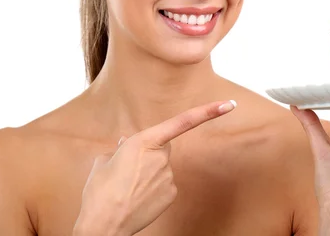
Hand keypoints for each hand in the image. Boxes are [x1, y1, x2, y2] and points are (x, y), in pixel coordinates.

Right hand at [74, 100, 236, 235]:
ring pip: (161, 168)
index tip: (229, 104)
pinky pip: (164, 184)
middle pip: (163, 147)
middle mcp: (162, 156)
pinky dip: (153, 188)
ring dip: (148, 173)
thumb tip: (125, 145)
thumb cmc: (99, 191)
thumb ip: (120, 149)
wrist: (104, 224)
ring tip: (127, 188)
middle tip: (128, 170)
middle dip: (150, 153)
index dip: (208, 112)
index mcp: (144, 141)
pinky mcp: (172, 193)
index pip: (183, 121)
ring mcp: (169, 176)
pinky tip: (137, 197)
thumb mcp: (104, 161)